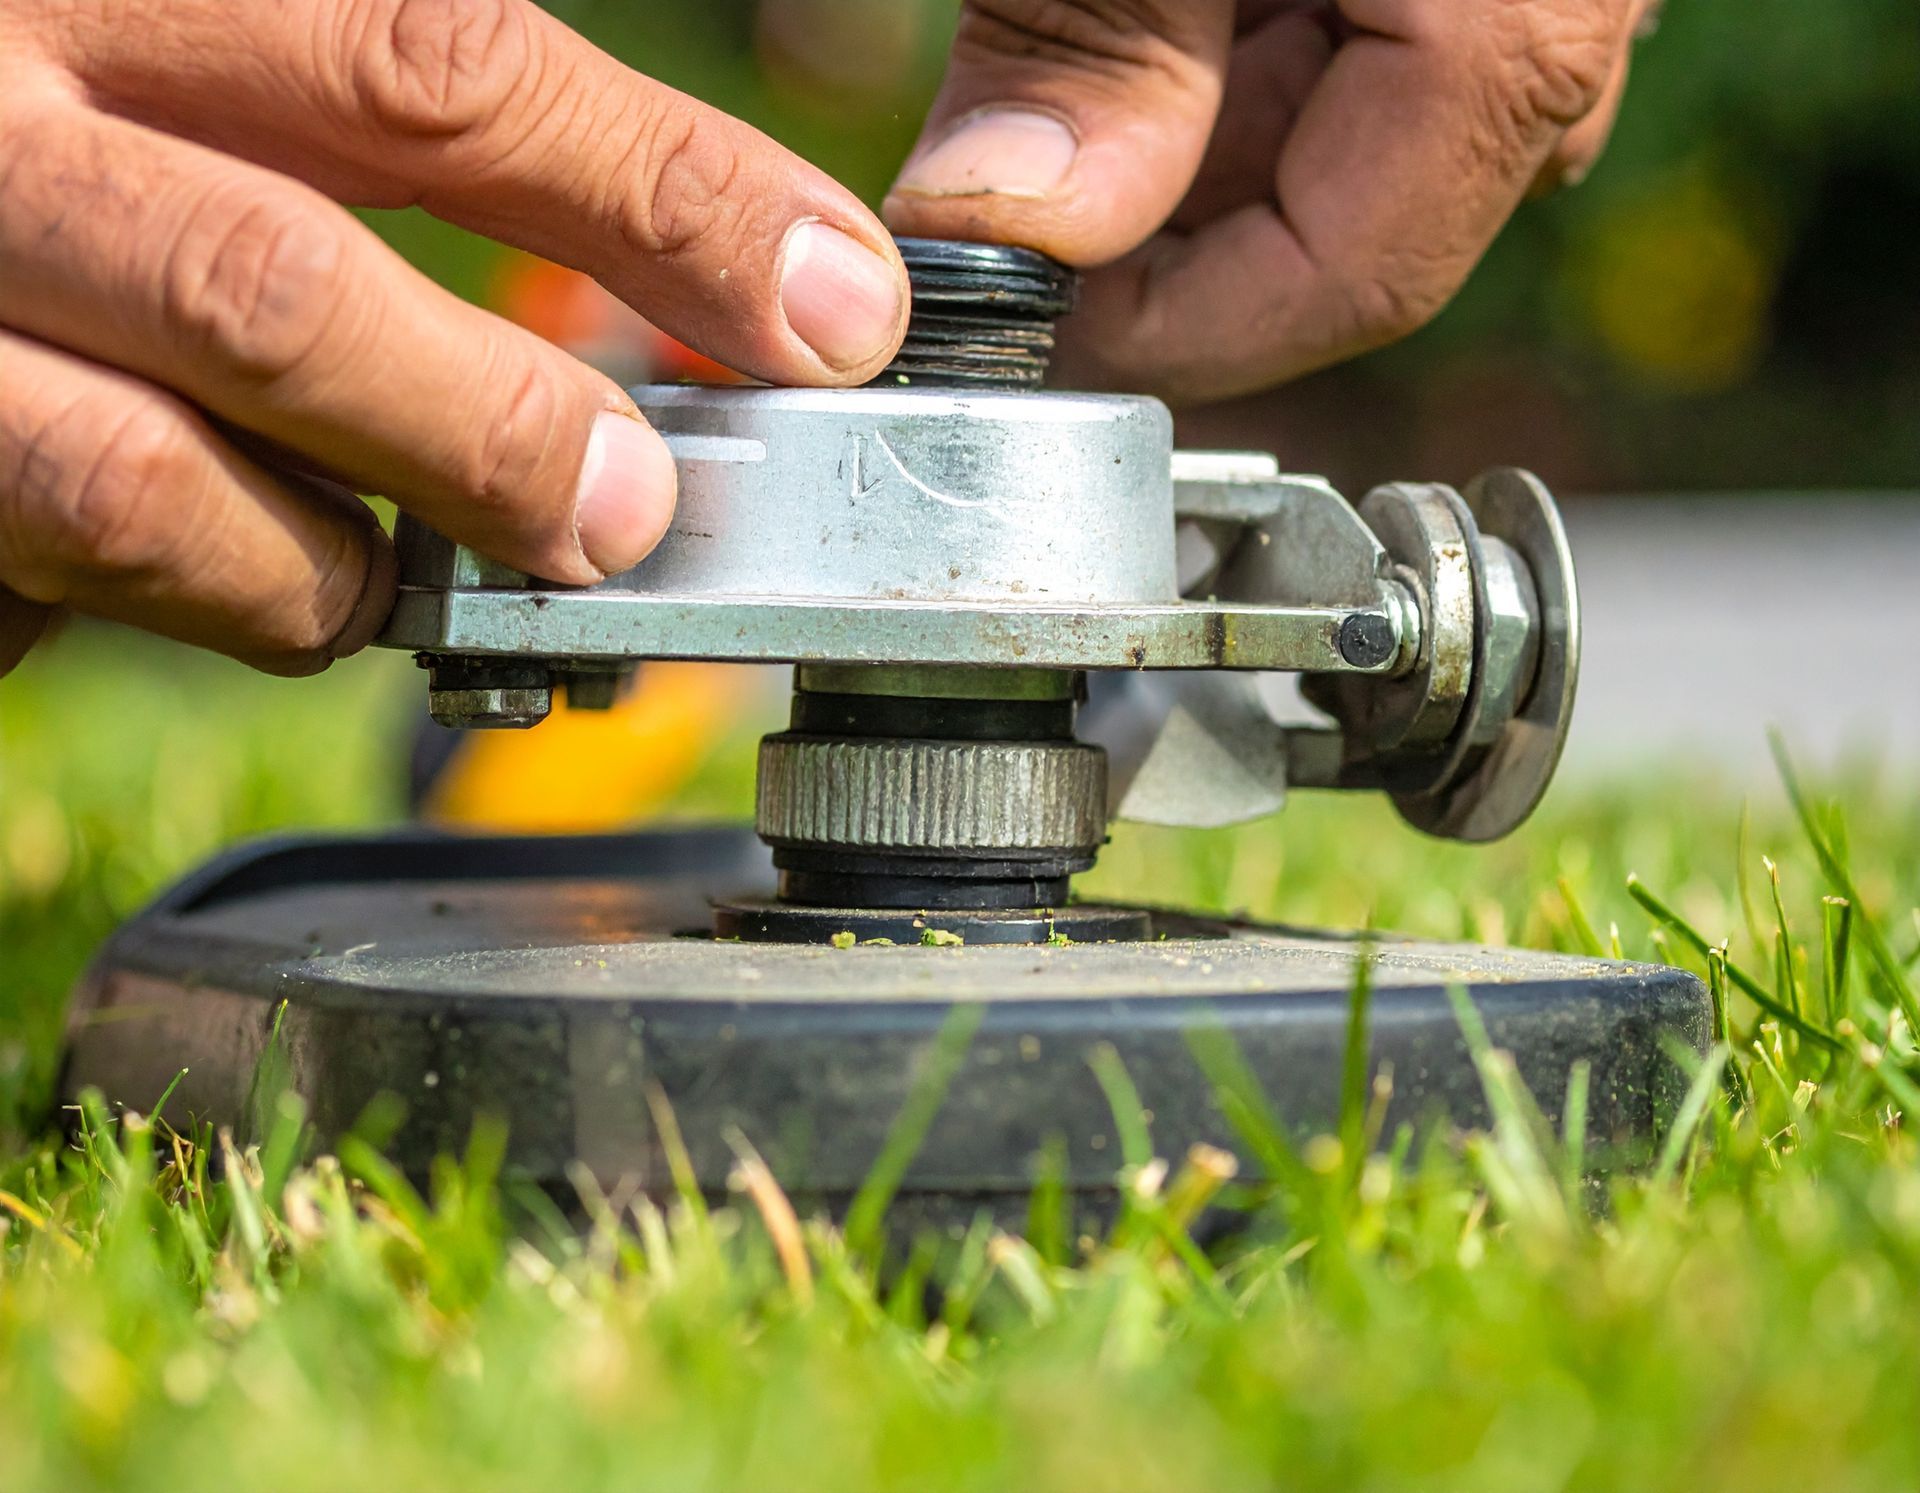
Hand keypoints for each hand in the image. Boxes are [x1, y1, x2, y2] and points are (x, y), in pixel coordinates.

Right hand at [0, 0, 909, 676]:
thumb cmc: (61, 106)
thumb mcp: (205, 41)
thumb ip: (373, 101)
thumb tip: (712, 256)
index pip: (429, 53)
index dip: (660, 193)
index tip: (837, 308)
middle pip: (279, 281)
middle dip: (497, 427)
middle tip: (634, 515)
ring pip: (137, 473)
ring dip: (335, 558)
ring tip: (431, 570)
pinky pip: (50, 567)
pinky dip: (211, 599)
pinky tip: (278, 579)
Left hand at [884, 0, 1644, 402]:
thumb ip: (1100, 43)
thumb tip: (1003, 230)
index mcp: (1515, 28)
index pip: (1349, 281)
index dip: (1169, 331)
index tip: (1026, 328)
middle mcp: (1554, 31)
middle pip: (1340, 233)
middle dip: (1159, 242)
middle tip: (1012, 213)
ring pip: (1343, 154)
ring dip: (1184, 150)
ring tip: (1075, 61)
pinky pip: (1362, 64)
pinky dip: (1233, 67)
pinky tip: (1161, 24)